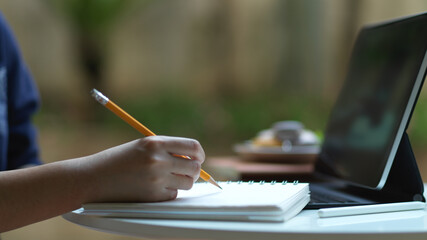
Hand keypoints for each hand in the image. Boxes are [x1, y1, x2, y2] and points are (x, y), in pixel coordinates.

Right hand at [80, 136, 204, 202]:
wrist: (92, 178)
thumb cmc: (118, 160)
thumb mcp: (142, 146)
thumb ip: (167, 149)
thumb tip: (193, 159)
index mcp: (156, 142)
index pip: (193, 147)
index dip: (199, 154)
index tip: (197, 159)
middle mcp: (158, 159)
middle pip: (194, 167)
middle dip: (193, 171)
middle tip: (185, 172)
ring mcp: (156, 178)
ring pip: (187, 183)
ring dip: (182, 182)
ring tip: (167, 179)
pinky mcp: (152, 196)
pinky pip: (173, 195)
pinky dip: (168, 192)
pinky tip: (153, 188)